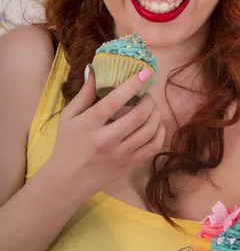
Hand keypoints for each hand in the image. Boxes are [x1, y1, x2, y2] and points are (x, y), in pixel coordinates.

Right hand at [47, 66, 164, 196]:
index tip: (144, 72)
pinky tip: (156, 124)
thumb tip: (95, 70)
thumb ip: (84, 94)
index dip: (132, 85)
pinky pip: (153, 147)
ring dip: (156, 113)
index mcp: (90, 125)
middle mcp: (107, 140)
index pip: (114, 101)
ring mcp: (121, 154)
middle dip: (149, 99)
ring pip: (149, 130)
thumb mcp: (69, 117)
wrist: (68, 180)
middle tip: (148, 93)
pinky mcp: (130, 165)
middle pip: (138, 116)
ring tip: (152, 106)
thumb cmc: (68, 144)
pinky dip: (160, 132)